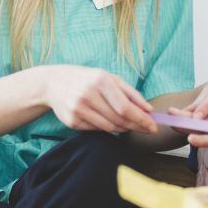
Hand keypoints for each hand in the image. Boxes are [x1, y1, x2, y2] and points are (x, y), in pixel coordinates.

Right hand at [41, 65, 156, 134]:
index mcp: (100, 81)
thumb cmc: (87, 78)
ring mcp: (78, 109)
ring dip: (123, 129)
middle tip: (148, 129)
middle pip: (119, 119)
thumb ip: (130, 93)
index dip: (141, 119)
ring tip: (130, 125)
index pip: (125, 107)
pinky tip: (111, 123)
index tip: (153, 126)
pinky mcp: (72, 121)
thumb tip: (149, 110)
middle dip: (136, 126)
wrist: (54, 82)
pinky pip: (97, 130)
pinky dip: (108, 129)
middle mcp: (88, 95)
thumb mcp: (109, 77)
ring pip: (109, 128)